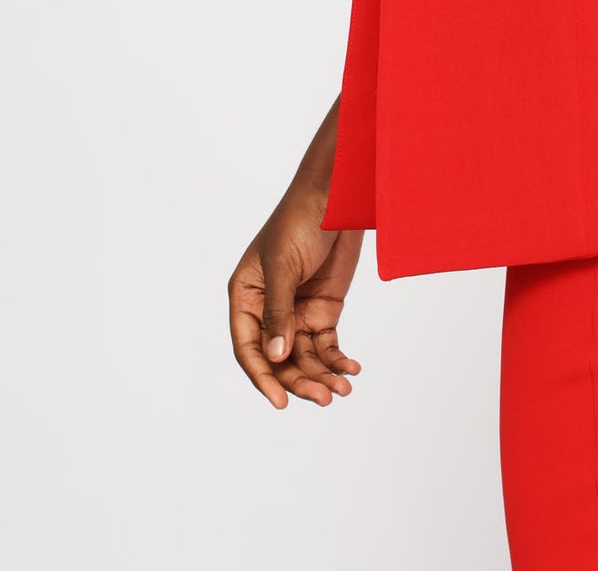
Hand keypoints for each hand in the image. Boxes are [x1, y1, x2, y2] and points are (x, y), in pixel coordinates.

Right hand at [228, 186, 365, 409]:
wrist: (338, 197)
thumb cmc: (300, 220)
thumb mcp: (284, 265)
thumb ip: (279, 311)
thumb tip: (276, 356)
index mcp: (246, 296)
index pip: (248, 347)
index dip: (263, 377)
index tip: (281, 401)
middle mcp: (268, 310)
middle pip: (279, 358)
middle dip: (300, 381)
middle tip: (322, 397)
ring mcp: (296, 312)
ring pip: (304, 357)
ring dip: (322, 375)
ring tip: (342, 388)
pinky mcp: (322, 310)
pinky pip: (326, 345)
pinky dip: (338, 359)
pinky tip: (351, 370)